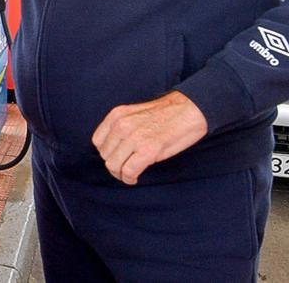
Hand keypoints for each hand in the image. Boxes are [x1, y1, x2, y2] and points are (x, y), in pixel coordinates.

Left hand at [91, 91, 208, 184]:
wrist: (190, 110)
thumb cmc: (167, 114)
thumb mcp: (135, 115)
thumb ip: (122, 128)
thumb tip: (114, 148)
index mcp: (117, 115)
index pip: (98, 141)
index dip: (107, 153)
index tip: (118, 157)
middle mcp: (122, 125)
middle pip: (105, 156)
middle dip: (114, 165)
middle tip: (126, 168)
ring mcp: (134, 138)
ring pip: (113, 166)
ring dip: (121, 174)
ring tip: (130, 174)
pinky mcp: (147, 150)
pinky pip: (128, 171)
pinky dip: (130, 179)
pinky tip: (135, 178)